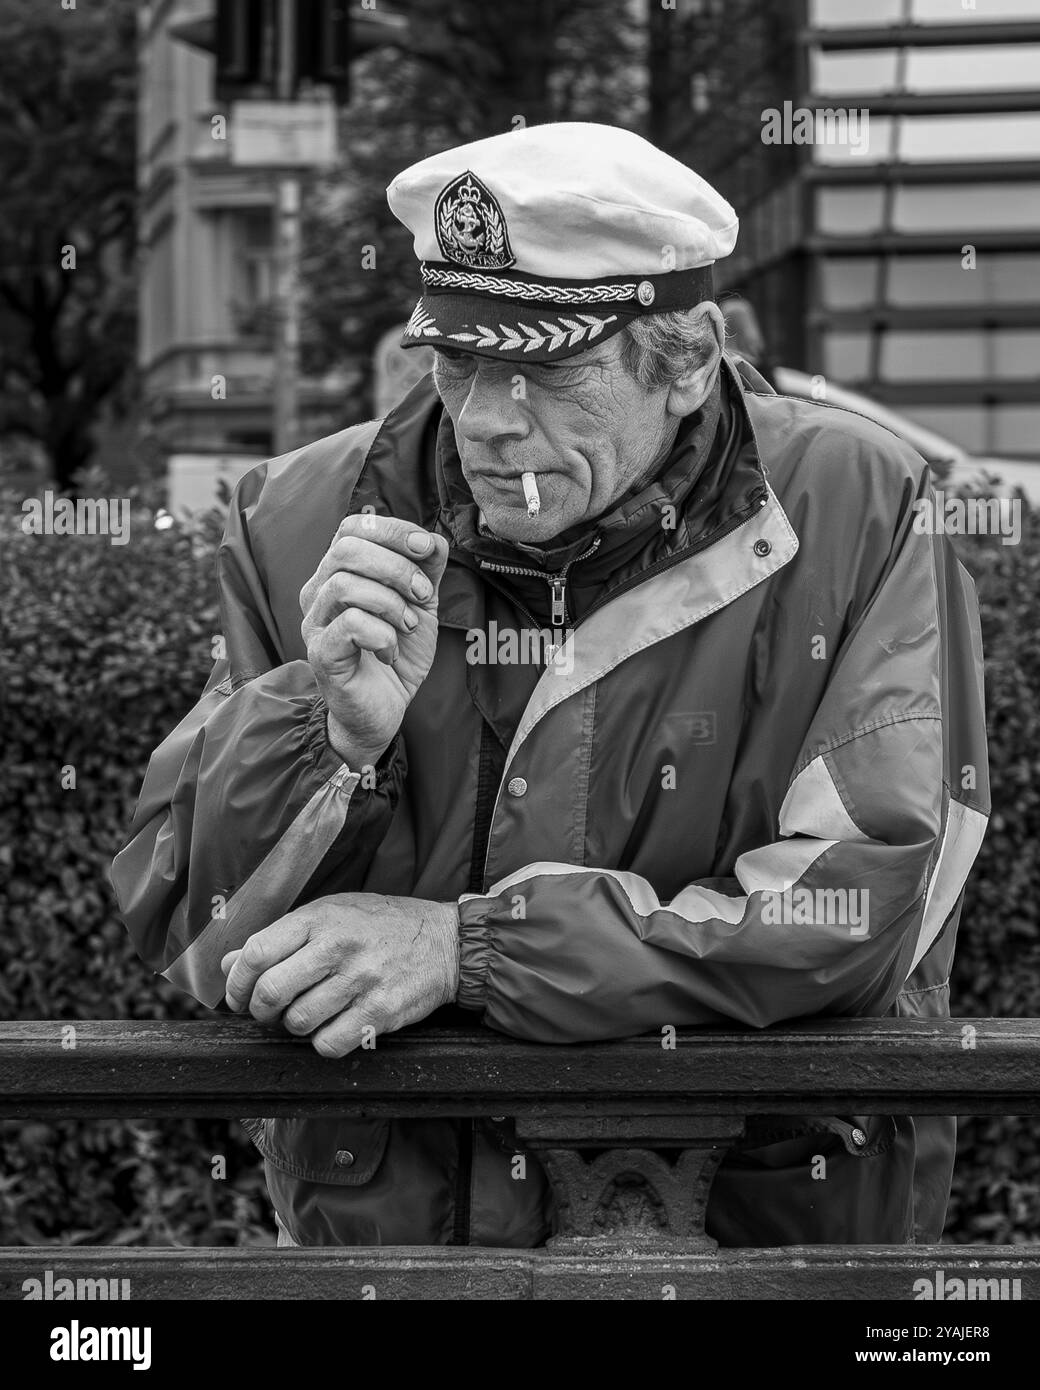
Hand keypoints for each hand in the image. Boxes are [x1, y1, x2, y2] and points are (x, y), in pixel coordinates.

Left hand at [220, 893, 460, 1056]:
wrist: (446, 942)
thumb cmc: (382, 926)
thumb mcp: (332, 914)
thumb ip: (281, 937)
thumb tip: (229, 964)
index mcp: (321, 917)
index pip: (257, 952)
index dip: (237, 982)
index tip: (239, 996)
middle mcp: (339, 946)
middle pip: (271, 992)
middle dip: (260, 1011)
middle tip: (269, 1012)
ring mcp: (361, 980)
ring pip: (298, 1022)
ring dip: (294, 1027)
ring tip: (307, 1015)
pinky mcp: (381, 1011)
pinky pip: (329, 1044)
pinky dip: (323, 1043)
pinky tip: (333, 1027)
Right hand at [300, 516, 449, 766]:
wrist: (384, 710)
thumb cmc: (395, 653)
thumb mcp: (420, 605)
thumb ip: (426, 569)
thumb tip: (434, 539)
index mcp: (339, 572)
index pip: (353, 527)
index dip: (392, 530)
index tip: (427, 549)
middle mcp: (319, 591)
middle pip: (346, 550)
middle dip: (397, 567)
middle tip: (423, 596)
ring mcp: (315, 623)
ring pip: (345, 585)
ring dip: (391, 603)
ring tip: (408, 626)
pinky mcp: (321, 654)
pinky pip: (349, 625)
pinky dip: (382, 634)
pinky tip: (391, 651)